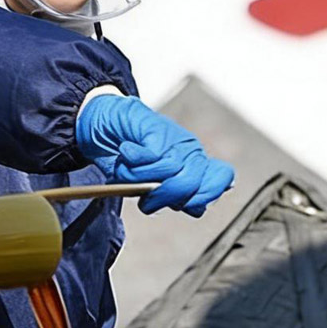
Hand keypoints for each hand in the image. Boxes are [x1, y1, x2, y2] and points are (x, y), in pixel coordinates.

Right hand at [74, 94, 235, 216]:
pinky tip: (125, 151)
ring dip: (139, 177)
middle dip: (163, 198)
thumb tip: (198, 208)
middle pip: (191, 185)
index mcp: (194, 164)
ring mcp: (174, 138)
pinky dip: (132, 160)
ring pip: (169, 171)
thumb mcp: (152, 182)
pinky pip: (150, 156)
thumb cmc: (129, 152)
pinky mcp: (155, 127)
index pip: (221, 178)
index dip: (205, 195)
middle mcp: (189, 150)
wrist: (104, 119)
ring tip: (127, 167)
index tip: (182, 204)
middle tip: (144, 198)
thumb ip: (175, 195)